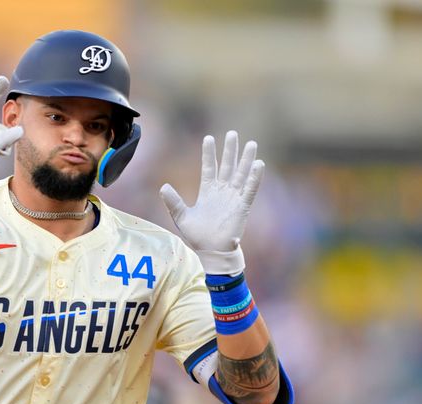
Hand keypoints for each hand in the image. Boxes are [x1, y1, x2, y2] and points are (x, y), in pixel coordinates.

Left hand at [160, 131, 263, 274]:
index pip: (209, 167)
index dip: (209, 154)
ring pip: (241, 174)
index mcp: (208, 191)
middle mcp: (222, 191)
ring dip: (245, 159)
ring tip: (251, 143)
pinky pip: (250, 190)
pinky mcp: (242, 206)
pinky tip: (258, 165)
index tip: (208, 138)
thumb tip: (163, 186)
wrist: (212, 251)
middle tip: (233, 134)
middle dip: (230, 150)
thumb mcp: (181, 216)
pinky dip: (254, 178)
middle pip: (228, 166)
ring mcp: (233, 198)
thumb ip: (173, 201)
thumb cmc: (197, 236)